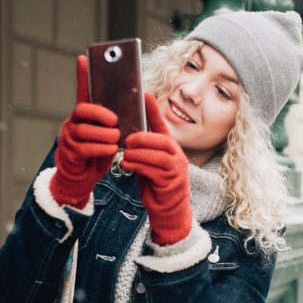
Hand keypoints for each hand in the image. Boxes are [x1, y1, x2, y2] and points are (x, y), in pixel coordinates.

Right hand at [49, 55, 119, 208]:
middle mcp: (74, 122)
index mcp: (85, 114)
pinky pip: (85, 148)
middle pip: (82, 110)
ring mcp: (70, 137)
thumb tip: (134, 105)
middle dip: (100, 113)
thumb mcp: (109, 132)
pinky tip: (111, 149)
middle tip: (115, 120)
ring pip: (84, 130)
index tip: (83, 57)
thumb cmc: (99, 149)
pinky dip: (100, 148)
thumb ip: (115, 120)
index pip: (82, 90)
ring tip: (116, 138)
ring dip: (104, 134)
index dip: (82, 75)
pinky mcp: (71, 153)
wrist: (83, 174)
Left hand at [120, 93, 191, 244]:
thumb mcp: (149, 162)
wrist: (167, 208)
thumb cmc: (155, 182)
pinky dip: (138, 166)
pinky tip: (127, 165)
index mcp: (170, 147)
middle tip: (128, 139)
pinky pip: (153, 171)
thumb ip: (143, 149)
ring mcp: (176, 170)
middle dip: (143, 138)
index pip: (162, 125)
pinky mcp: (170, 183)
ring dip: (138, 154)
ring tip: (126, 155)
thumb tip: (127, 135)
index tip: (146, 94)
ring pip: (157, 156)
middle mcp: (177, 156)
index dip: (154, 110)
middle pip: (162, 141)